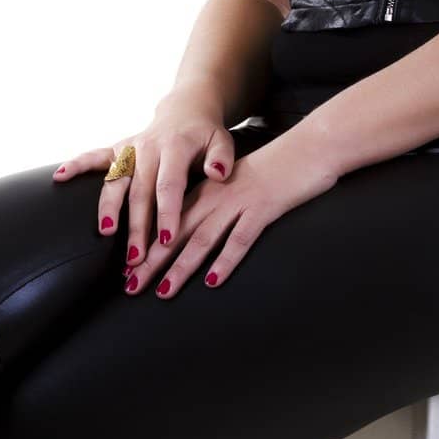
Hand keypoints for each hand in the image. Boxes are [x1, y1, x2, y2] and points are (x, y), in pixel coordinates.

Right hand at [51, 83, 234, 264]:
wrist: (185, 111)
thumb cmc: (205, 135)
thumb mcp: (222, 141)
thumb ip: (221, 158)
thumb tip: (218, 174)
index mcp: (175, 147)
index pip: (169, 184)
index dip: (167, 213)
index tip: (166, 240)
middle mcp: (148, 148)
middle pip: (140, 191)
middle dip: (137, 226)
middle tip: (136, 258)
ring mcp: (130, 149)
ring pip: (115, 181)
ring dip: (108, 209)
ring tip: (105, 233)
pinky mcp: (116, 149)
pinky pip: (93, 157)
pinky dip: (76, 165)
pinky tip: (59, 177)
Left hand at [122, 128, 338, 298]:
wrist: (310, 147)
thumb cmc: (276, 171)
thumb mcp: (240, 186)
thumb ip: (219, 206)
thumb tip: (199, 235)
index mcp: (208, 190)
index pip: (169, 221)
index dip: (148, 246)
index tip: (129, 270)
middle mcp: (217, 196)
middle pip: (177, 232)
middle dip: (152, 261)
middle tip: (130, 285)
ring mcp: (239, 202)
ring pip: (202, 238)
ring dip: (181, 266)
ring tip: (163, 290)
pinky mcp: (263, 209)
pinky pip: (240, 238)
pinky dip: (225, 261)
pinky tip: (213, 281)